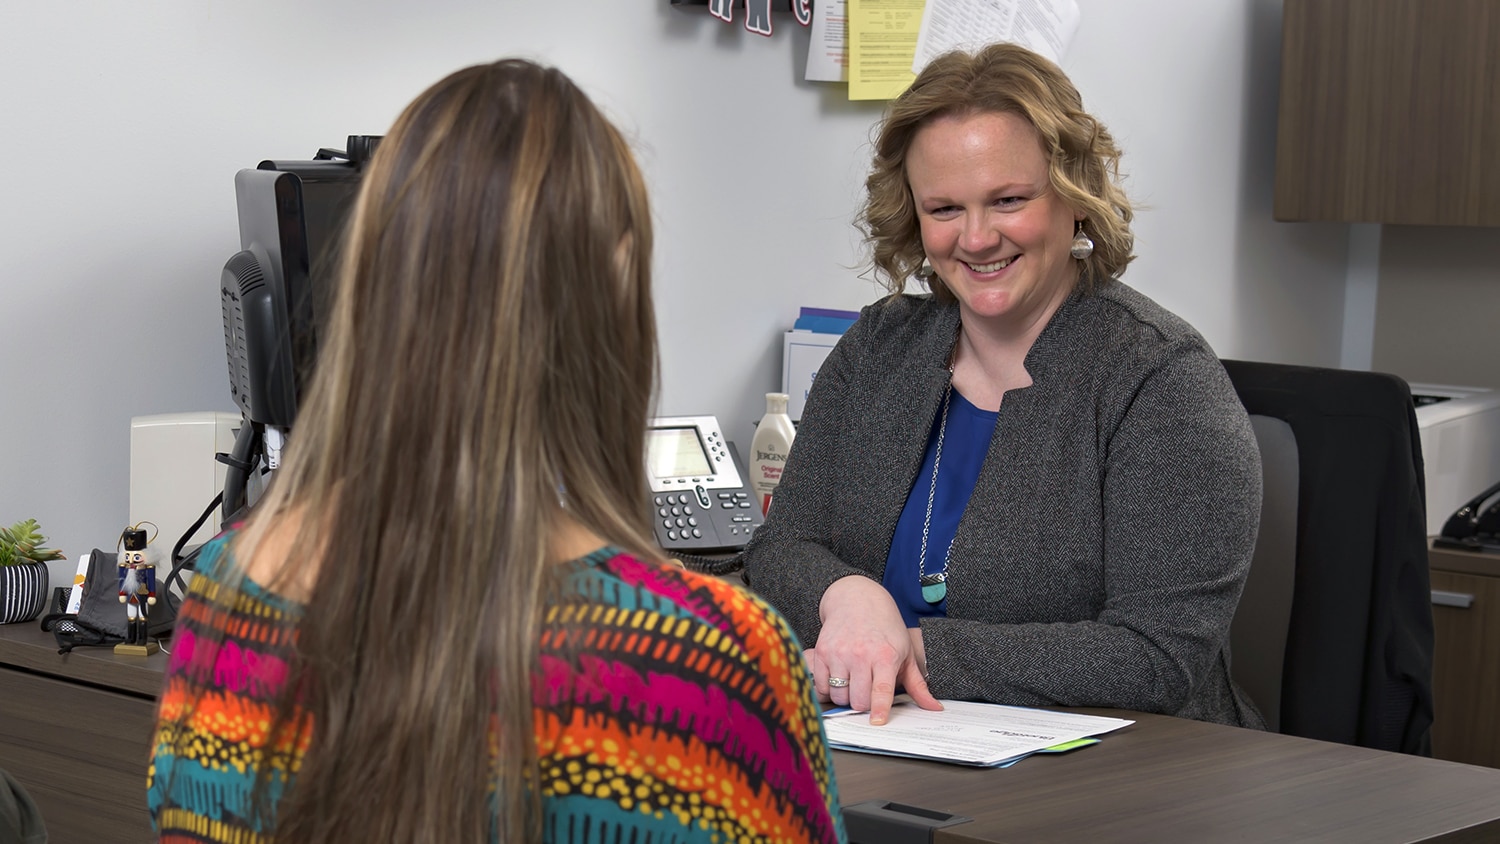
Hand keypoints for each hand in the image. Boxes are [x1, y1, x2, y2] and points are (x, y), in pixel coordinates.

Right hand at [807, 575, 942, 724]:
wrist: (857, 599)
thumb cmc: (885, 627)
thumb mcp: (905, 652)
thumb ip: (918, 684)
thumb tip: (934, 707)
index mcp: (885, 656)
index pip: (881, 689)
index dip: (879, 708)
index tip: (877, 722)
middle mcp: (860, 654)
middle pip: (858, 699)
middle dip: (863, 704)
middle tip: (867, 692)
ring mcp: (839, 653)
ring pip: (839, 695)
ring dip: (846, 697)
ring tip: (853, 682)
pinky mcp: (822, 652)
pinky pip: (822, 685)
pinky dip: (829, 689)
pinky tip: (838, 678)